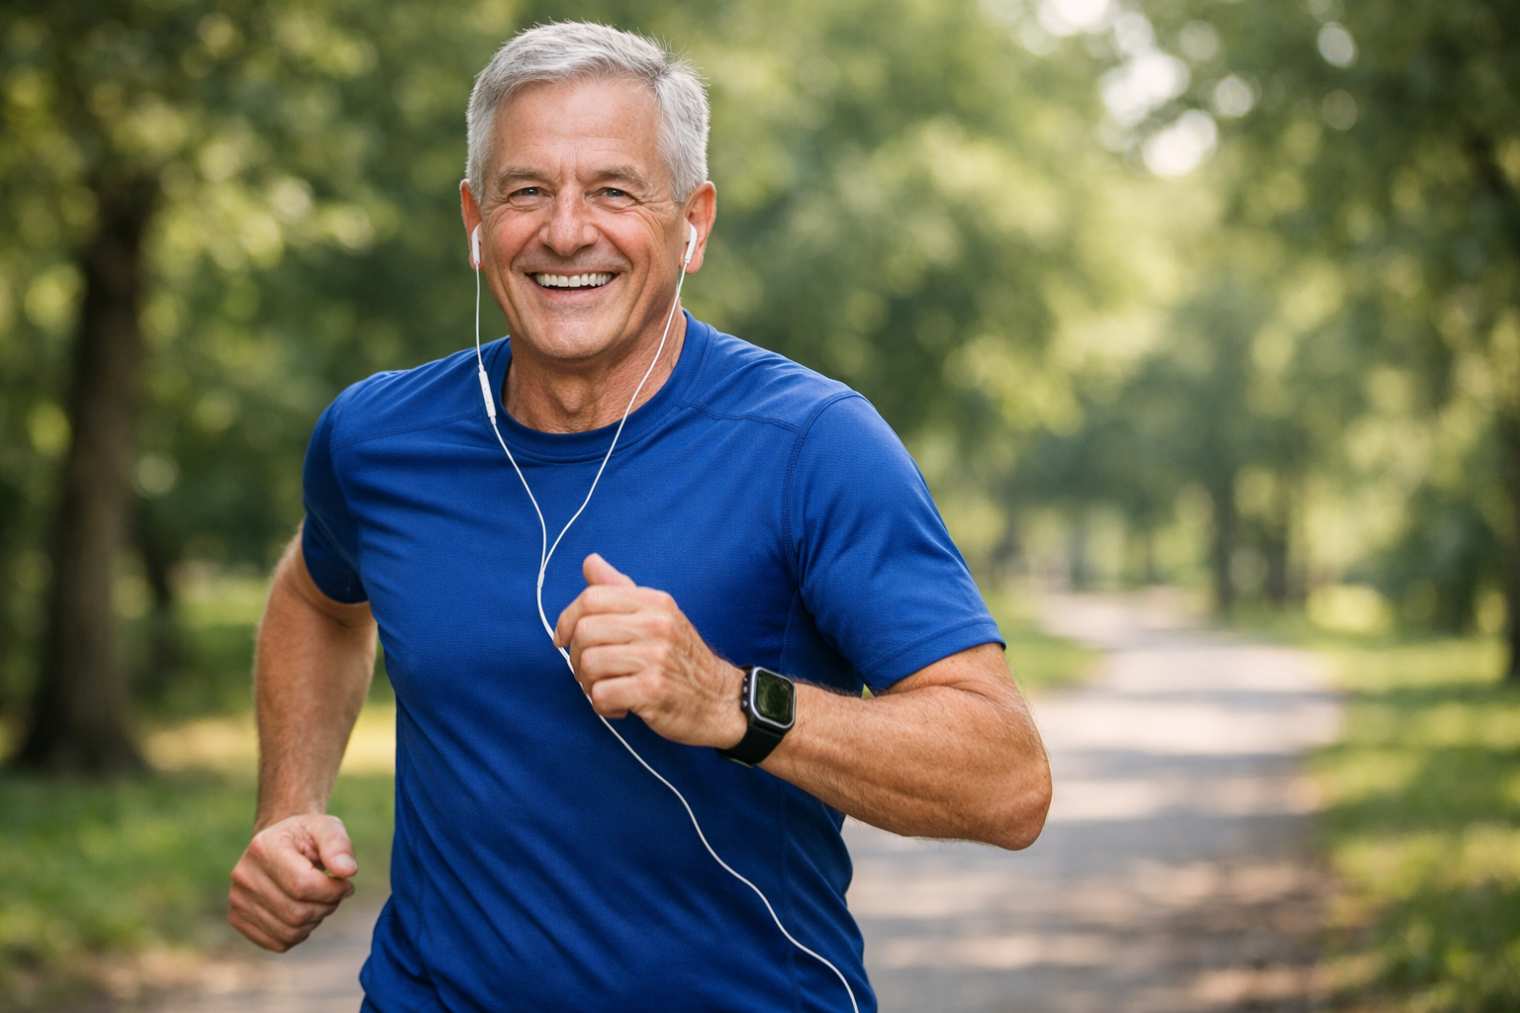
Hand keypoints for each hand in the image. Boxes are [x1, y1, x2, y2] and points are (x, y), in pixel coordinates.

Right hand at [227, 813, 357, 951]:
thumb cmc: (307, 836)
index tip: (345, 882)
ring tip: (319, 900)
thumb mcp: (327, 828)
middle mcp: (244, 875)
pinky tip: (303, 912)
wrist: (279, 844)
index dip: (333, 890)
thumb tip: (348, 871)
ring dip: (315, 921)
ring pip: (289, 932)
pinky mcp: (238, 919)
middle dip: (327, 906)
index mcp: (264, 847)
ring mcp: (237, 899)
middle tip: (335, 892)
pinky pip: (278, 943)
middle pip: (296, 913)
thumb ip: (339, 845)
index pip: (303, 885)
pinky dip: (299, 934)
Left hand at [555, 553, 745, 748]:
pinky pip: (601, 695)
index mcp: (655, 602)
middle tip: (591, 672)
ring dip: (588, 684)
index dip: (566, 620)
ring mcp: (656, 657)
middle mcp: (657, 624)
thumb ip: (621, 590)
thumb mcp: (657, 616)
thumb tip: (590, 562)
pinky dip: (603, 706)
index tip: (564, 639)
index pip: (592, 598)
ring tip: (607, 689)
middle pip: (584, 632)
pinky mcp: (653, 690)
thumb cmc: (680, 659)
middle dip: (576, 657)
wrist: (719, 699)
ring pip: (589, 664)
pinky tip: (620, 706)